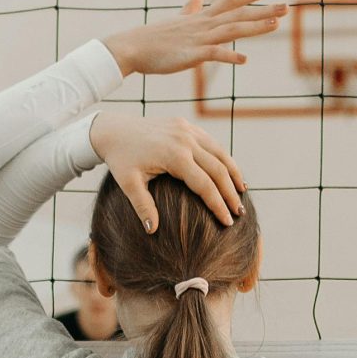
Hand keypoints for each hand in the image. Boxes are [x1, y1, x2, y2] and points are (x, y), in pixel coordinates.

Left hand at [89, 113, 245, 232]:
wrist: (114, 130)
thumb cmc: (120, 160)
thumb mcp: (128, 184)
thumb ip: (142, 206)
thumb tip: (152, 231)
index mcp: (174, 156)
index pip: (205, 185)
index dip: (219, 205)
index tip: (228, 222)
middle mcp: (186, 140)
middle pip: (219, 170)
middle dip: (231, 193)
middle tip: (240, 213)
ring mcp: (188, 130)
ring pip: (221, 153)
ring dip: (233, 174)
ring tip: (242, 194)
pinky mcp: (187, 126)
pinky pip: (212, 144)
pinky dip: (223, 159)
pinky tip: (229, 173)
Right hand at [103, 0, 287, 76]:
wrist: (133, 48)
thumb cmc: (155, 37)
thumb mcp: (178, 18)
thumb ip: (191, 4)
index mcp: (202, 17)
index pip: (232, 0)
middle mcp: (204, 25)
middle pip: (238, 14)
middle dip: (263, 9)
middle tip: (287, 6)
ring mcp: (199, 39)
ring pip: (231, 30)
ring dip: (254, 27)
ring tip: (276, 25)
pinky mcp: (191, 55)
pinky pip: (213, 54)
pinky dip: (228, 56)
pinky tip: (243, 60)